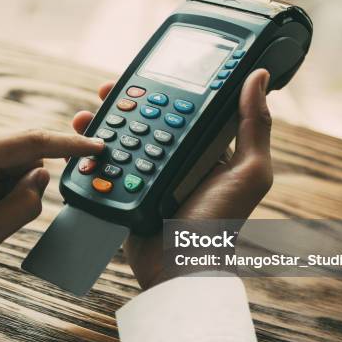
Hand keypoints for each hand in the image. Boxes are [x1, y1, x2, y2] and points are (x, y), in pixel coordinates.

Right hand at [72, 69, 272, 288]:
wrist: (180, 268)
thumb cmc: (219, 222)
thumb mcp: (249, 172)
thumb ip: (254, 126)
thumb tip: (258, 76)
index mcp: (207, 151)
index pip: (186, 110)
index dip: (168, 90)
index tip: (151, 73)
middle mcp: (179, 160)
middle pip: (150, 121)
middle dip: (128, 103)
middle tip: (109, 89)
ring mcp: (152, 176)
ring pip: (125, 140)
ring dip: (105, 123)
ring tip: (90, 112)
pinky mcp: (128, 192)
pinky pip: (109, 166)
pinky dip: (94, 152)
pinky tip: (83, 140)